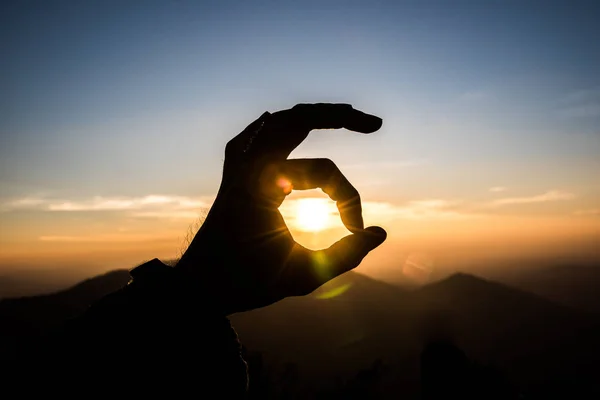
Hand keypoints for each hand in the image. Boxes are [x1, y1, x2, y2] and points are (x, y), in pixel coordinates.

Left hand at [176, 103, 386, 314]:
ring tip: (345, 114)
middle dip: (340, 117)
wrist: (198, 288)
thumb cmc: (247, 283)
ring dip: (312, 116)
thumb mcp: (302, 276)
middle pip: (299, 119)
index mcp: (262, 183)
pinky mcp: (234, 174)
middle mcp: (248, 165)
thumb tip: (380, 234)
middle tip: (375, 123)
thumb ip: (345, 256)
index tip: (356, 232)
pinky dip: (277, 127)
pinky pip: (255, 136)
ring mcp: (238, 166)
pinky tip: (284, 124)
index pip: (325, 172)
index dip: (349, 199)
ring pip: (278, 122)